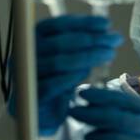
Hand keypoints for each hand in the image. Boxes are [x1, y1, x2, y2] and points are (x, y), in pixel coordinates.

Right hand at [11, 15, 121, 135]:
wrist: (39, 116)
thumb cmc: (55, 83)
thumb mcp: (67, 61)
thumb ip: (79, 47)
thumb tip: (107, 32)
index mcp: (31, 41)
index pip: (55, 25)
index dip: (81, 23)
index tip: (106, 24)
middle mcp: (24, 55)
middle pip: (59, 42)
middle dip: (91, 39)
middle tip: (114, 39)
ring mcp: (25, 75)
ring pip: (58, 62)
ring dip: (88, 56)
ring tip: (109, 53)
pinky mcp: (31, 96)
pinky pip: (52, 84)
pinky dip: (72, 77)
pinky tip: (88, 72)